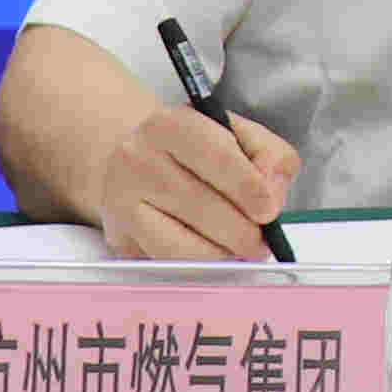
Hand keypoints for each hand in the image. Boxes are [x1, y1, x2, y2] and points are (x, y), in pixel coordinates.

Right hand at [94, 104, 300, 261]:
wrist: (135, 159)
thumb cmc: (197, 149)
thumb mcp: (238, 133)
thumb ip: (269, 156)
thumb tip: (272, 195)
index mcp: (170, 125)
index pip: (215, 155)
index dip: (247, 187)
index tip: (269, 211)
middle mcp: (138, 160)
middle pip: (199, 205)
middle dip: (241, 231)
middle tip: (261, 242)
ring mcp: (122, 202)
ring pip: (179, 244)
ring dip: (221, 254)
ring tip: (240, 250)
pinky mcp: (120, 238)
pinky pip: (166, 263)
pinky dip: (198, 266)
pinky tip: (211, 253)